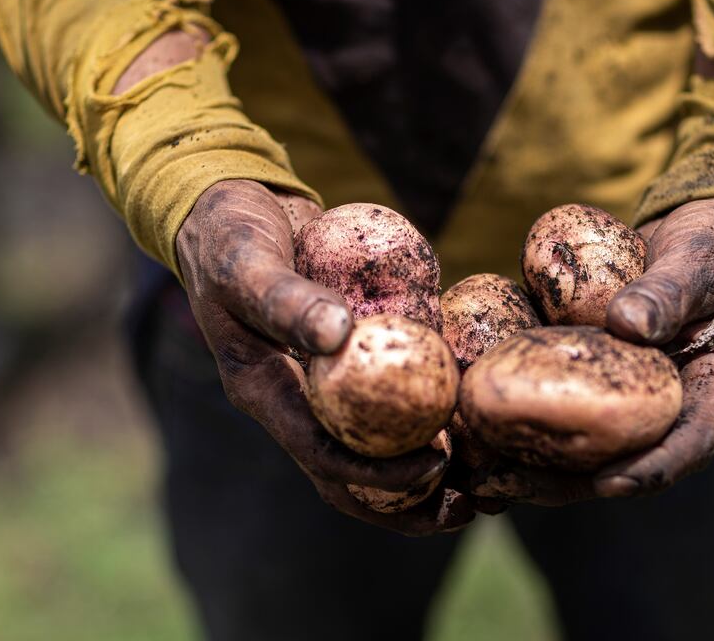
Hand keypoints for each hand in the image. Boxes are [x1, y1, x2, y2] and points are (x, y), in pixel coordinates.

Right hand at [177, 179, 474, 533]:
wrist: (230, 206)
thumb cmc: (228, 233)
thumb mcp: (245, 261)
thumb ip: (284, 297)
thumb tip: (338, 334)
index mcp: (264, 393)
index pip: (323, 456)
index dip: (378, 473)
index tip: (436, 465)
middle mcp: (295, 401)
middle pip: (354, 476)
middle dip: (411, 503)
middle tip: (472, 507)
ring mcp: (323, 385)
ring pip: (377, 448)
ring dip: (428, 475)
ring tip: (485, 482)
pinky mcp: (350, 360)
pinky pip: (391, 399)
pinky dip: (430, 414)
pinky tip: (477, 413)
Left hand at [471, 197, 713, 504]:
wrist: (700, 231)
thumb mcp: (700, 263)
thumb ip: (669, 292)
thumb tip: (625, 324)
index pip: (691, 441)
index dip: (652, 469)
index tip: (609, 484)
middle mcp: (669, 404)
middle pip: (622, 459)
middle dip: (565, 483)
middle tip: (511, 489)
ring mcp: (627, 395)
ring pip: (582, 444)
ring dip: (531, 464)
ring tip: (476, 476)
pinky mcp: (594, 376)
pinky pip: (559, 403)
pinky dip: (519, 416)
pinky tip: (469, 423)